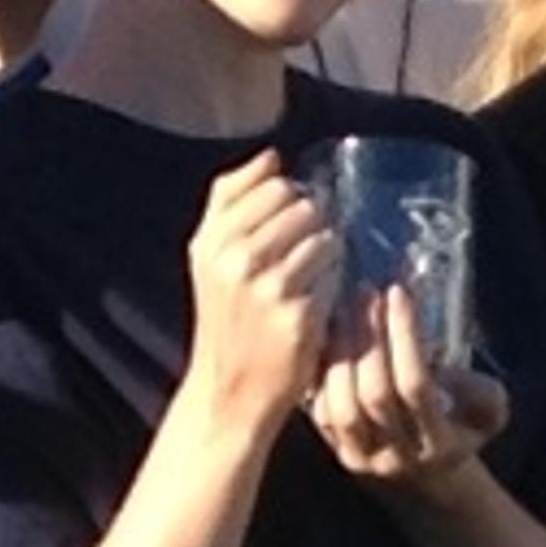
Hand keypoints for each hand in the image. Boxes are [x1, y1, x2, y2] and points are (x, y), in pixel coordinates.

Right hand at [184, 154, 337, 438]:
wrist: (230, 390)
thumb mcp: (209, 257)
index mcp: (211, 240)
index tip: (289, 222)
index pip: (271, 184)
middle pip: (303, 206)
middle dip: (313, 224)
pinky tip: (318, 301)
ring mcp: (266, 288)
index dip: (290, 199)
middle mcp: (234, 260)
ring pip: (325, 236)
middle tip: (305, 254)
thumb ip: (230, 200)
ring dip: (328, 254)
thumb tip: (270, 156)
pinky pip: (335, 274)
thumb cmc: (227, 318)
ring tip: (310, 278)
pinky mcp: (297, 316)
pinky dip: (334, 283)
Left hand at [307, 281, 507, 493]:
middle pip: (375, 393)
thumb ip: (483, 393)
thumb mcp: (488, 413)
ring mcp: (362, 459)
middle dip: (369, 337)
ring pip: (341, 405)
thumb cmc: (460, 429)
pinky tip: (328, 336)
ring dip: (340, 351)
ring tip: (344, 308)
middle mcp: (398, 457)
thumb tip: (449, 369)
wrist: (426, 477)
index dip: (405, 337)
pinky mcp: (336, 453)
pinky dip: (322, 372)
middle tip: (365, 293)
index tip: (398, 293)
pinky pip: (320, 411)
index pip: (416, 386)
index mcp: (439, 445)